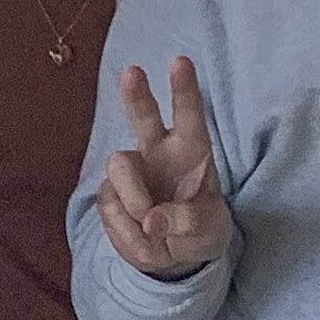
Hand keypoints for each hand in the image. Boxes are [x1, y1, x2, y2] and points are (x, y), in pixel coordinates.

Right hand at [96, 57, 228, 276]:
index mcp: (192, 150)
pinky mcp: (109, 195)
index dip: (184, 89)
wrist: (176, 258)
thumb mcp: (210, 231)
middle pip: (143, 117)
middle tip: (132, 72)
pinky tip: (144, 245)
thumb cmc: (201, 231)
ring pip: (118, 167)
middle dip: (137, 95)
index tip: (179, 61)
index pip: (189, 115)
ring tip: (152, 234)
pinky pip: (109, 207)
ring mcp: (131, 172)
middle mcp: (158, 152)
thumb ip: (186, 222)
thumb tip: (150, 220)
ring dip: (134, 201)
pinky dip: (126, 234)